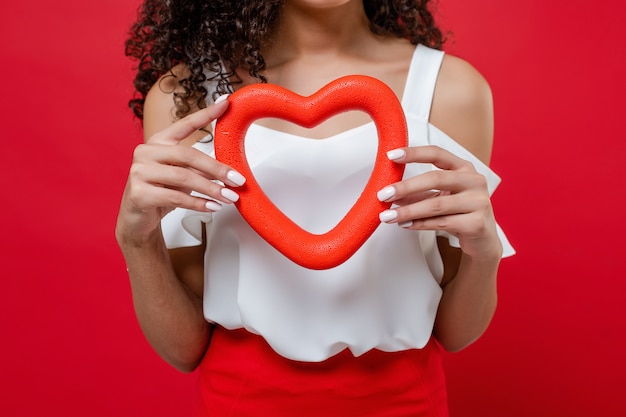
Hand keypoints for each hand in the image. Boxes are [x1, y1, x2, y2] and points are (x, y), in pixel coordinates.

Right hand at [116, 96, 245, 244]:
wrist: (137, 219)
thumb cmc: (160, 193)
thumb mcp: (182, 177)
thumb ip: (200, 169)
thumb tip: (228, 172)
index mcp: (158, 142)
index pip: (185, 124)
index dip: (206, 113)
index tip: (226, 102)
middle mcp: (146, 152)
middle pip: (188, 155)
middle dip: (217, 168)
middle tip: (237, 179)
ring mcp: (139, 172)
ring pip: (183, 178)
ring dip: (211, 189)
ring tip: (229, 197)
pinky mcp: (139, 193)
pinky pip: (175, 197)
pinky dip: (198, 204)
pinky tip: (212, 206)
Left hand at [377, 146, 501, 258]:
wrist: (483, 240)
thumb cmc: (460, 213)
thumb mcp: (439, 198)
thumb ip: (417, 194)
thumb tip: (390, 193)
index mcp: (464, 168)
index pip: (437, 153)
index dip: (414, 153)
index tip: (392, 155)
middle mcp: (474, 181)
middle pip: (436, 178)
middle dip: (406, 186)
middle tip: (384, 194)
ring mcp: (478, 202)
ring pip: (436, 204)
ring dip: (408, 211)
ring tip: (388, 216)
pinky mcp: (477, 223)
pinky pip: (442, 222)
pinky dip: (420, 224)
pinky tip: (405, 225)